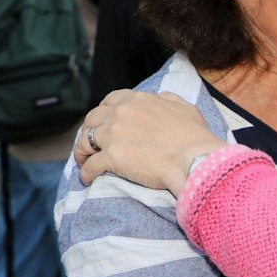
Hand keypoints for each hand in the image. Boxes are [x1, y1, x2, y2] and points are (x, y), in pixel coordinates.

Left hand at [74, 90, 221, 194]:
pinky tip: (88, 178)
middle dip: (88, 131)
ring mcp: (114, 135)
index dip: (103, 113)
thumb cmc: (195, 136)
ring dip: (82, 152)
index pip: (109, 102)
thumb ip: (167, 99)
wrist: (195, 159)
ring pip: (85, 141)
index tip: (103, 123)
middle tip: (90, 144)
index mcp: (136, 100)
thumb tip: (160, 99)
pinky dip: (87, 172)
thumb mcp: (184, 107)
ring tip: (83, 161)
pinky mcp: (112, 157)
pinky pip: (91, 165)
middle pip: (92, 119)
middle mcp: (121, 114)